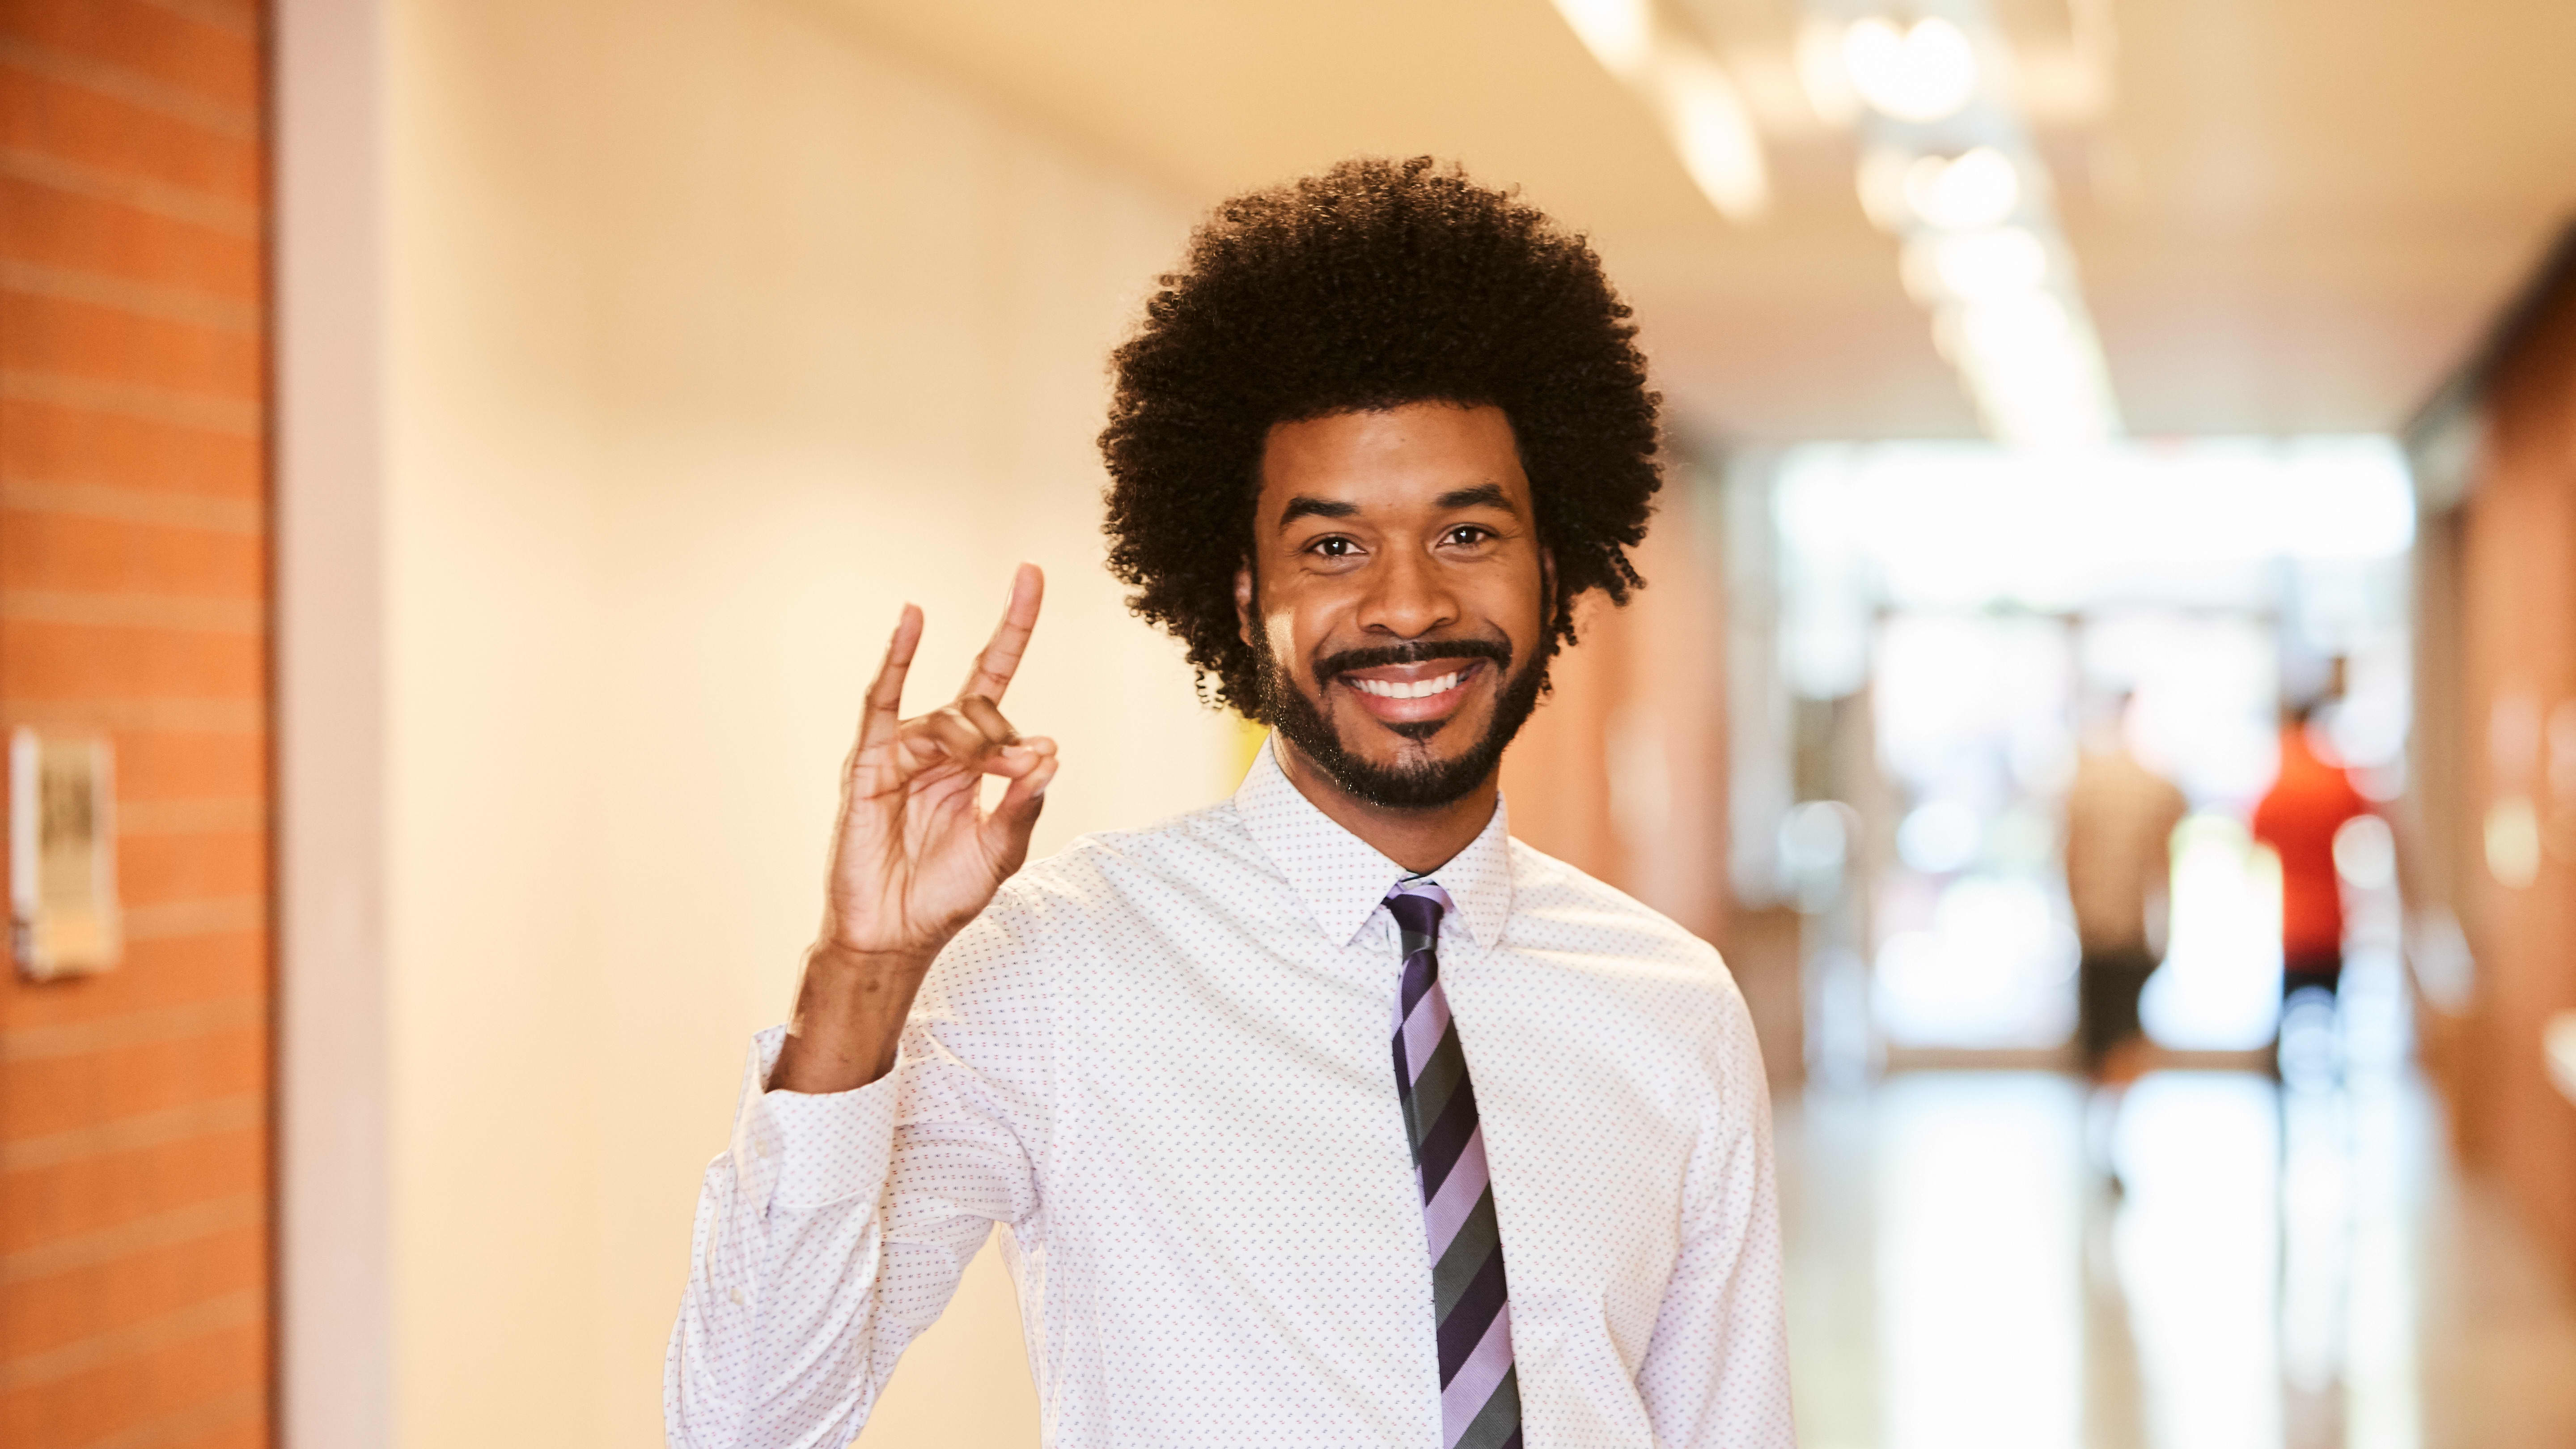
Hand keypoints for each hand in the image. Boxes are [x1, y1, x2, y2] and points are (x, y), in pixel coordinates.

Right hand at [823, 563, 1057, 957]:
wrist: (896, 936)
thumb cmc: (945, 896)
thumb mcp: (1002, 851)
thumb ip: (1024, 803)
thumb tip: (1048, 749)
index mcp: (972, 761)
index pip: (994, 678)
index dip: (1012, 628)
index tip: (1029, 574)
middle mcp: (937, 748)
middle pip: (981, 706)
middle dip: (1004, 738)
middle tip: (1014, 773)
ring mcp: (902, 754)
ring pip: (948, 720)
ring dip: (974, 745)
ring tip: (980, 777)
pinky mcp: (870, 766)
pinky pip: (883, 705)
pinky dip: (898, 661)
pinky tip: (913, 619)